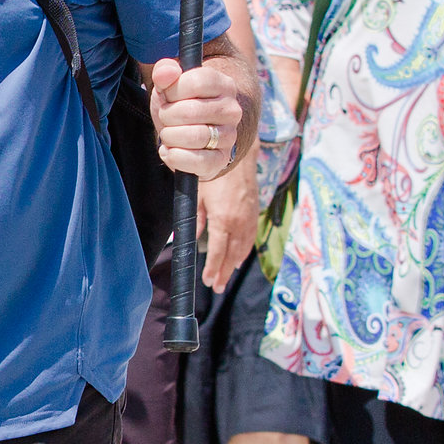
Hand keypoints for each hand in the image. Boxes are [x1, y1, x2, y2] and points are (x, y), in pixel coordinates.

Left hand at [146, 52, 252, 181]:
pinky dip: (174, 157)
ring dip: (169, 136)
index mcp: (223, 85)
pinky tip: (170, 150)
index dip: (172, 90)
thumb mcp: (168, 85)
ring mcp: (229, 136)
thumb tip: (166, 72)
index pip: (195, 82)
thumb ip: (165, 72)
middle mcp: (232, 110)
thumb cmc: (178, 105)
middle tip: (166, 117)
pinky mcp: (221, 160)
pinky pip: (197, 162)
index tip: (168, 95)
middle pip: (190, 111)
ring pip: (193, 137)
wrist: (188, 134)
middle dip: (167, 115)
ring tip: (168, 133)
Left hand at [199, 154, 260, 290]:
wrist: (239, 156)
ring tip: (226, 277)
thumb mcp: (199, 195)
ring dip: (234, 265)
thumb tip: (188, 236)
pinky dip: (244, 251)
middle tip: (217, 287)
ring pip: (243, 249)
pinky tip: (239, 259)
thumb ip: (196, 219)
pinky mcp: (254, 214)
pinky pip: (250, 238)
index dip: (213, 268)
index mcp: (223, 220)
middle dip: (223, 273)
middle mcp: (238, 223)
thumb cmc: (215, 173)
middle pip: (231, 255)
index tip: (208, 281)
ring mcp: (249, 219)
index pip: (217, 252)